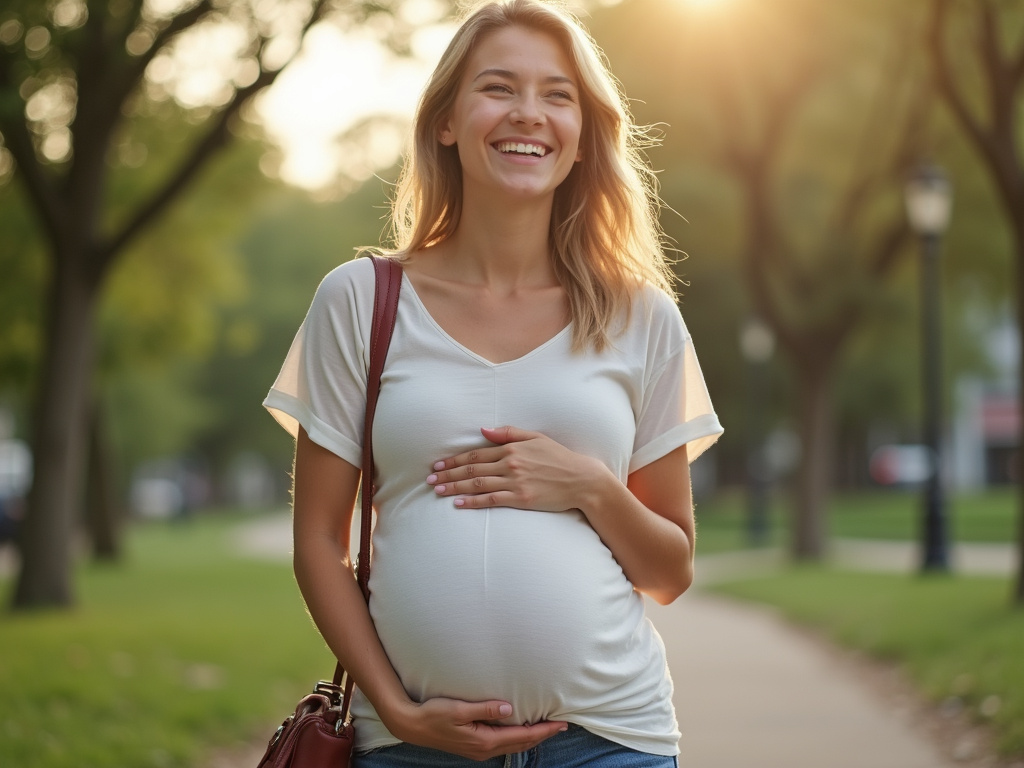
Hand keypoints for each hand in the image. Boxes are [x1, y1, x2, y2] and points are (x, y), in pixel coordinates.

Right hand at [386, 696, 567, 759]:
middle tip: (562, 725)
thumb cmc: (433, 714)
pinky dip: (518, 738)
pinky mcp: (474, 747)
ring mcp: (479, 751)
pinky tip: (521, 731)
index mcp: (484, 741)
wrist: (412, 726)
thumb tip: (510, 709)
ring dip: (532, 738)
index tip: (561, 723)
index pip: (523, 736)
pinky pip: (504, 745)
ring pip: (514, 746)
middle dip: (543, 735)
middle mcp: (485, 750)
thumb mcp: (459, 709)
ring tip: (546, 728)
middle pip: (522, 744)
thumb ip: (485, 709)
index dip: (544, 730)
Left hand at [426, 426, 605, 511]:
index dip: (454, 460)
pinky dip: (472, 502)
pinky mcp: (520, 498)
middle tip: (430, 479)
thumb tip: (483, 430)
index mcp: (512, 448)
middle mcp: (510, 464)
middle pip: (471, 470)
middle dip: (448, 474)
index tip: (438, 465)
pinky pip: (491, 500)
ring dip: (454, 488)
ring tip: (437, 491)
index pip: (476, 454)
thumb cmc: (560, 458)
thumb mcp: (536, 438)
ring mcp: (515, 482)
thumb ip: (509, 433)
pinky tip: (458, 504)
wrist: (581, 480)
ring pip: (477, 485)